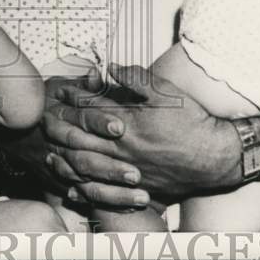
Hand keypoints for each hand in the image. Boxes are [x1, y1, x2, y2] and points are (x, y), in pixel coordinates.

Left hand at [43, 64, 237, 207]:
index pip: (91, 108)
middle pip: (82, 137)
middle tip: (45, 119)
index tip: (60, 92)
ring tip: (51, 148)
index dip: (73, 98)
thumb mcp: (165, 91)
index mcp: (128, 122)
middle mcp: (123, 148)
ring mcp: (128, 170)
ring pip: (87, 165)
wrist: (215, 157)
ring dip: (66, 156)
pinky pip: (104, 192)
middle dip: (61, 126)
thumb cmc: (191, 120)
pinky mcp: (136, 187)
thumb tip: (110, 67)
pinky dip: (85, 188)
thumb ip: (136, 78)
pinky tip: (72, 185)